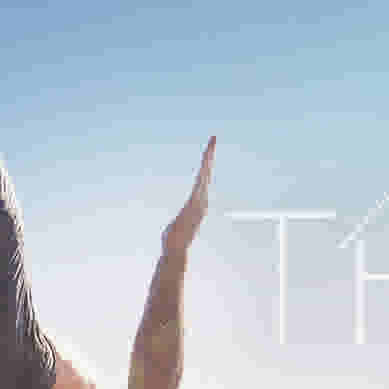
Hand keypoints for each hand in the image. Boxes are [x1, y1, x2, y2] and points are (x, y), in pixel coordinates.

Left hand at [162, 136, 212, 253]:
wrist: (175, 249)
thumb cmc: (175, 240)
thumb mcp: (177, 227)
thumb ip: (179, 224)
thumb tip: (174, 230)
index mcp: (197, 201)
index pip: (202, 178)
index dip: (206, 164)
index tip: (209, 150)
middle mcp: (201, 199)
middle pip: (206, 173)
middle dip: (209, 155)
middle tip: (213, 138)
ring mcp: (199, 201)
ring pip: (204, 175)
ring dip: (208, 160)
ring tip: (211, 144)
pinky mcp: (194, 203)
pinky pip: (199, 184)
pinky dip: (203, 172)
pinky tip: (205, 162)